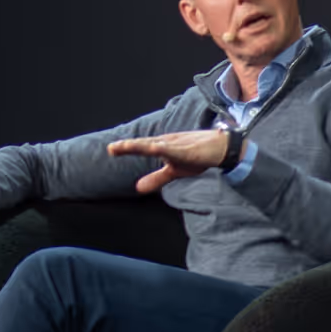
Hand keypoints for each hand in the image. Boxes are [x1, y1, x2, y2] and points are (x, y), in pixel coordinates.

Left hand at [104, 126, 239, 193]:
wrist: (220, 149)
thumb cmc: (197, 157)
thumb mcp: (174, 171)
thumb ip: (156, 178)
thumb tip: (138, 188)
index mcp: (161, 146)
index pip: (140, 147)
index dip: (125, 148)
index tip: (110, 150)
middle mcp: (165, 143)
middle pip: (143, 144)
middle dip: (127, 146)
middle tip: (111, 149)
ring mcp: (175, 145)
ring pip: (154, 144)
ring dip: (139, 145)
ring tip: (124, 146)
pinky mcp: (186, 150)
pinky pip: (173, 149)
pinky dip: (162, 148)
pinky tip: (153, 147)